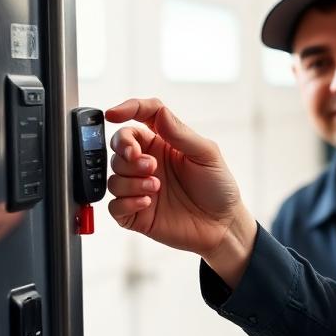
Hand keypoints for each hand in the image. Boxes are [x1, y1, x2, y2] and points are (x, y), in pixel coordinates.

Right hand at [105, 98, 255, 283]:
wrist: (222, 225)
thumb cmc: (218, 187)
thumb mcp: (206, 154)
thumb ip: (180, 134)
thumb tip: (160, 112)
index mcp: (163, 143)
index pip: (139, 117)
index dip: (125, 110)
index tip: (113, 114)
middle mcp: (148, 162)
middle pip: (119, 147)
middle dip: (127, 152)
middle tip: (149, 165)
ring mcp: (139, 188)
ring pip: (114, 176)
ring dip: (132, 180)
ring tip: (157, 187)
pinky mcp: (136, 213)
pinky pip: (114, 206)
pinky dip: (126, 202)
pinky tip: (147, 203)